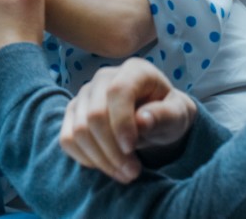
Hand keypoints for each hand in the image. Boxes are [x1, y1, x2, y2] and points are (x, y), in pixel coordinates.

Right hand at [59, 58, 197, 183]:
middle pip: (94, 115)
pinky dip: (85, 158)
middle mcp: (103, 77)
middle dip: (112, 150)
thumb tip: (142, 121)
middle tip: (133, 172)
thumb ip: (165, 115)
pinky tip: (107, 165)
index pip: (117, 92)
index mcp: (133, 71)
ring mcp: (84, 94)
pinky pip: (67, 139)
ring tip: (125, 174)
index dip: (122, 123)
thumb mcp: (178, 114)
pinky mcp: (73, 113)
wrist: (155, 120)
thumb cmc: (168, 114)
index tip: (132, 149)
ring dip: (100, 159)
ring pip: (79, 131)